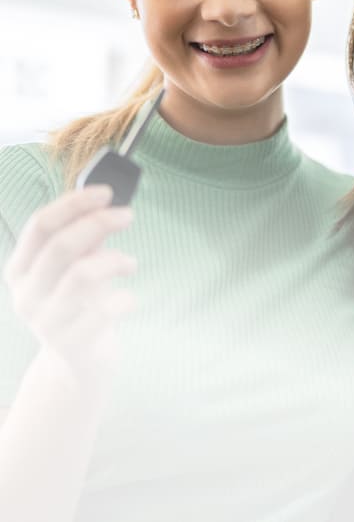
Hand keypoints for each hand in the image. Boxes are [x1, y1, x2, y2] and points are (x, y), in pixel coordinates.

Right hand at [3, 185, 135, 379]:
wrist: (78, 363)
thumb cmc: (78, 304)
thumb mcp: (74, 267)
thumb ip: (83, 238)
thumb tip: (105, 204)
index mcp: (20, 269)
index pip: (40, 225)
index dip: (73, 203)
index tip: (106, 192)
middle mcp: (26, 295)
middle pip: (61, 245)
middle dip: (99, 223)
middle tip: (127, 215)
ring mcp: (45, 322)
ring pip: (81, 274)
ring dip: (114, 259)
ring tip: (130, 263)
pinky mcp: (70, 344)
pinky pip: (103, 311)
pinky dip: (123, 298)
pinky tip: (130, 298)